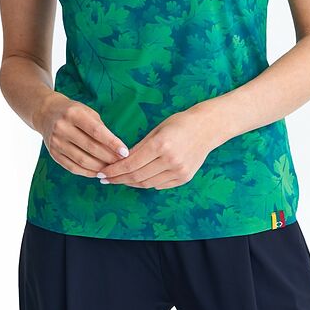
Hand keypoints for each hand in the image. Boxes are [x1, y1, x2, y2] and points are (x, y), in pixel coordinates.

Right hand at [38, 92, 129, 177]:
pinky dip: (87, 172)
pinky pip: (73, 167)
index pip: (97, 131)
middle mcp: (63, 127)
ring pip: (82, 160)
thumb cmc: (74, 112)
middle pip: (90, 147)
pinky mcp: (53, 154)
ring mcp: (56, 142)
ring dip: (100, 167)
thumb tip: (117, 149)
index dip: (112, 143)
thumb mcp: (87, 112)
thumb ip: (101, 128)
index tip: (125, 152)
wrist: (46, 113)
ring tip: (112, 169)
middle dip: (109, 157)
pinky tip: (98, 172)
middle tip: (122, 162)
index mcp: (74, 114)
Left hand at [95, 107, 219, 189]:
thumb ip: (139, 147)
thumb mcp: (157, 130)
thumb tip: (120, 161)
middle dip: (119, 179)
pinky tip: (138, 179)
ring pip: (147, 184)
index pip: (131, 164)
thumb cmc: (180, 123)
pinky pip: (160, 185)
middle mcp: (170, 161)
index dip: (114, 171)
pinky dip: (147, 183)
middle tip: (106, 179)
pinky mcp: (184, 178)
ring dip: (131, 183)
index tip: (102, 173)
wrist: (207, 128)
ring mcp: (179, 171)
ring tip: (120, 180)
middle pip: (137, 177)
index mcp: (161, 145)